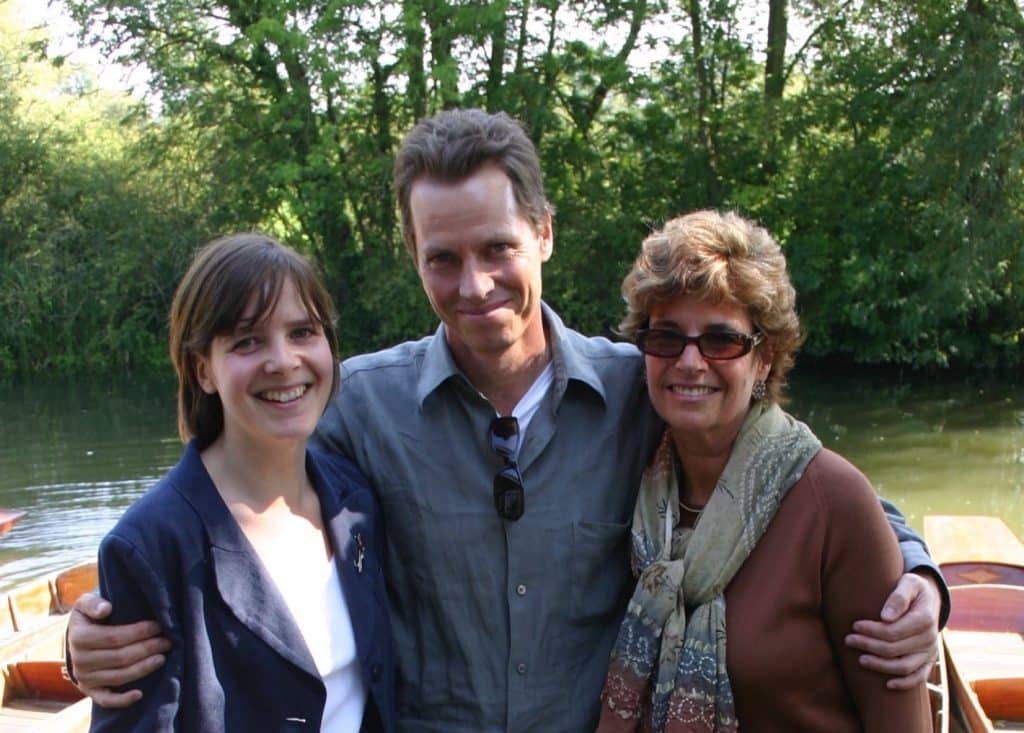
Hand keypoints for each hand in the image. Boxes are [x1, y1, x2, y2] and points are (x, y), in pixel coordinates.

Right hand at [67, 592, 171, 707]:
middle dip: (147, 648)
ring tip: (163, 657)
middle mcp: (80, 661)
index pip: (114, 637)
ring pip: (119, 676)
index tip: (159, 625)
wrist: (77, 639)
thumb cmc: (89, 617)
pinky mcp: (90, 691)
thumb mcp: (86, 604)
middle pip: (120, 657)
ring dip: (143, 668)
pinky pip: (106, 700)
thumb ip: (94, 603)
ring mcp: (85, 678)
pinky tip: (140, 693)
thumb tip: (106, 608)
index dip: (139, 632)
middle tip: (168, 641)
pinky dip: (122, 700)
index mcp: (79, 637)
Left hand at [845, 572, 940, 688]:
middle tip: (848, 640)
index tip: (854, 626)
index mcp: (925, 618)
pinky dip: (904, 683)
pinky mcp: (929, 660)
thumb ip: (898, 596)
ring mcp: (930, 652)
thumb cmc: (913, 588)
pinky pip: (919, 677)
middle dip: (869, 645)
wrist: (929, 598)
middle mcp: (930, 638)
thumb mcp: (908, 582)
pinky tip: (887, 684)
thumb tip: (886, 617)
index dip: (872, 630)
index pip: (893, 631)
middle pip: (895, 649)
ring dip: (880, 666)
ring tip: (860, 659)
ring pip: (904, 667)